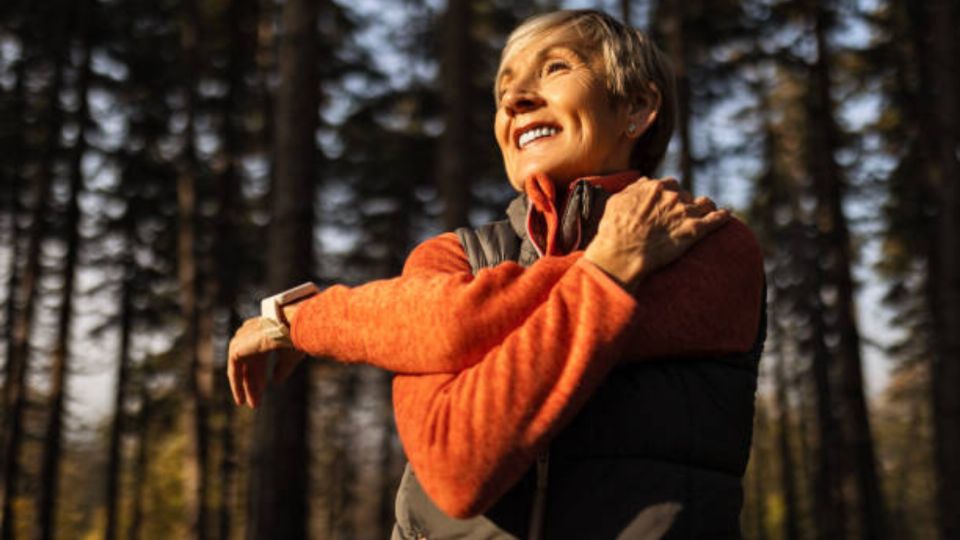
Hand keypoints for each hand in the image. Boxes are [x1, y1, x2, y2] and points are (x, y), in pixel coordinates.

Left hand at [227, 317, 305, 407]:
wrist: (291, 326)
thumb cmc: (295, 338)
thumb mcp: (289, 356)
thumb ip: (282, 368)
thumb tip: (276, 381)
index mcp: (264, 333)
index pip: (259, 357)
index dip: (261, 374)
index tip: (267, 387)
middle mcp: (251, 334)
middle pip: (249, 364)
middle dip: (254, 383)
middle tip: (257, 402)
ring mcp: (242, 339)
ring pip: (241, 367)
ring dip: (246, 387)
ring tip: (252, 404)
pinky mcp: (236, 348)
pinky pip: (233, 370)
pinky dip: (237, 384)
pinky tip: (242, 398)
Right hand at [583, 177, 729, 291]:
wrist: (623, 253)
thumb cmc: (615, 230)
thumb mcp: (617, 201)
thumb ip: (633, 189)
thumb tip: (644, 181)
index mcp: (656, 187)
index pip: (669, 184)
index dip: (669, 194)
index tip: (667, 202)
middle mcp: (673, 196)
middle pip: (686, 195)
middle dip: (684, 203)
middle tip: (681, 215)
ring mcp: (686, 212)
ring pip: (704, 203)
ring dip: (706, 207)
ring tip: (708, 211)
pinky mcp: (695, 230)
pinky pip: (716, 220)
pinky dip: (722, 216)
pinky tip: (726, 215)